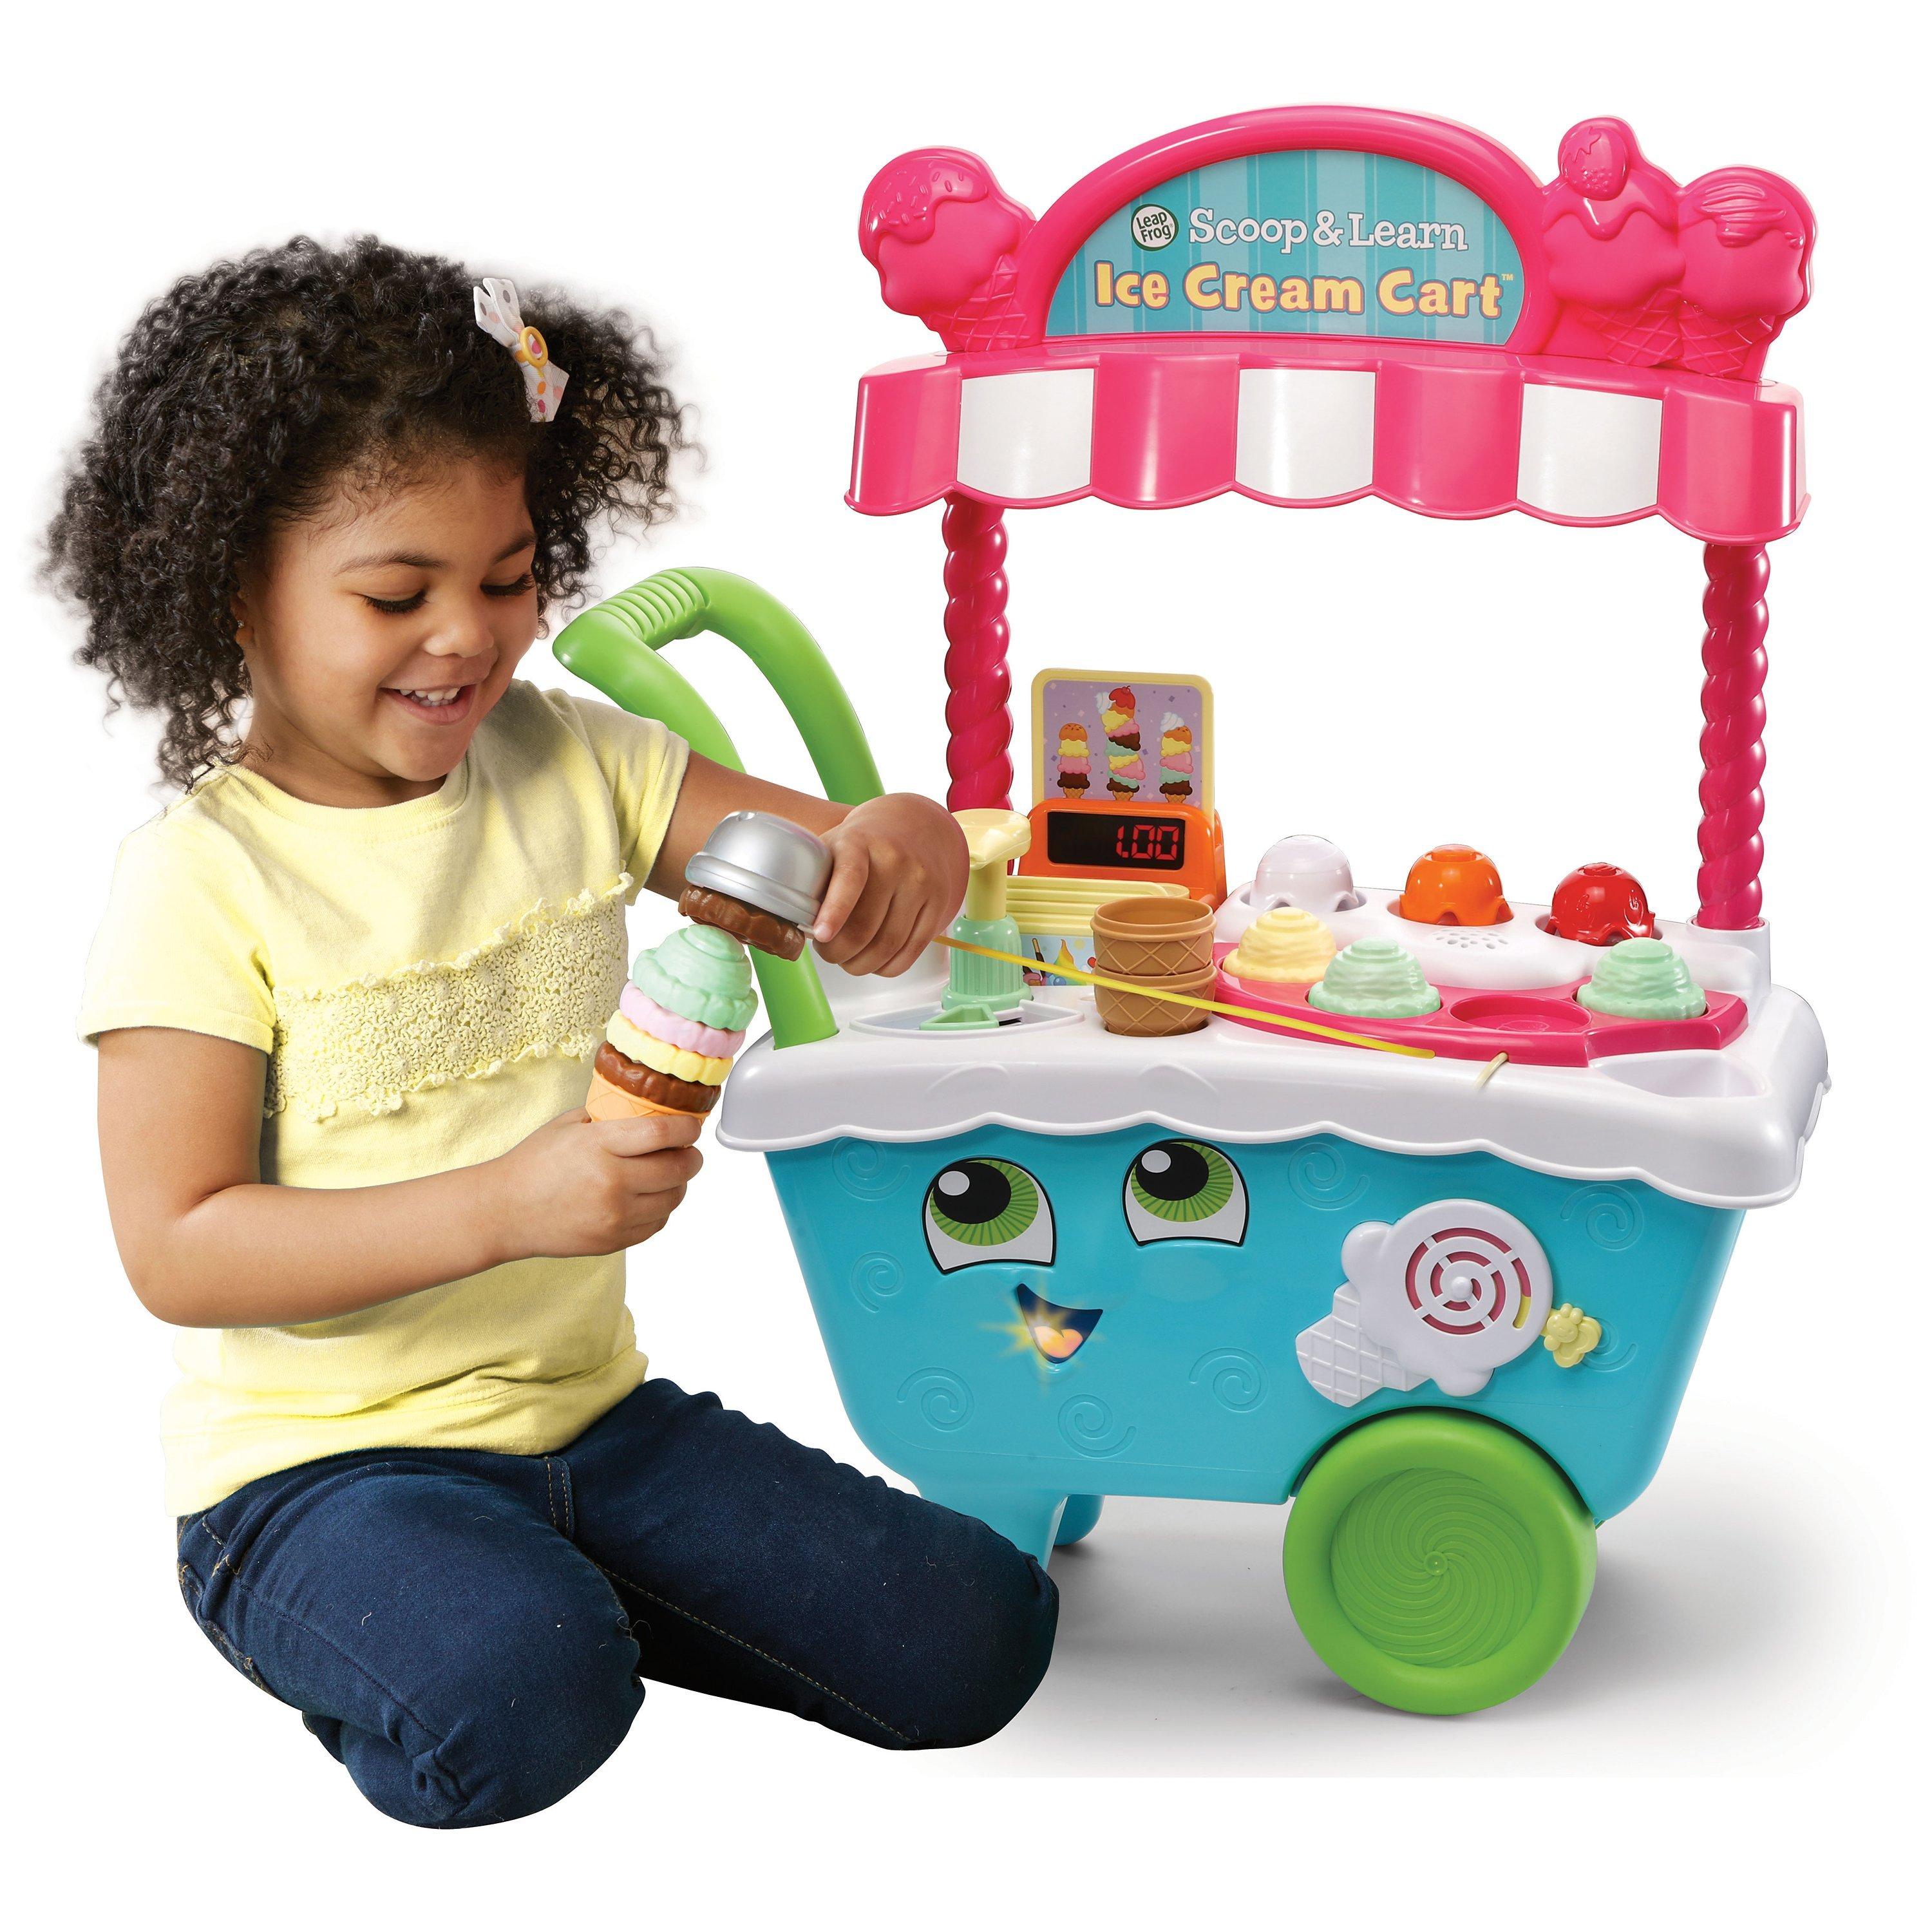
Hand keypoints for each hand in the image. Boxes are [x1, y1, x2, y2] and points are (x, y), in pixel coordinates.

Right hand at [488, 1107, 704, 1260]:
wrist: (505, 1211)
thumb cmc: (534, 1164)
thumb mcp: (569, 1125)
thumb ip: (611, 1118)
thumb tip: (650, 1112)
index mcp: (600, 1145)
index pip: (663, 1133)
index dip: (687, 1129)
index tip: (692, 1127)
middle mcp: (612, 1182)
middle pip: (678, 1168)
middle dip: (691, 1157)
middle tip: (688, 1151)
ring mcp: (615, 1215)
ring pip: (673, 1198)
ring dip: (679, 1184)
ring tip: (669, 1174)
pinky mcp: (613, 1240)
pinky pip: (657, 1224)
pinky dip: (661, 1209)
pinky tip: (649, 1198)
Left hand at [812, 793, 968, 975]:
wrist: (914, 827)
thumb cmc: (863, 845)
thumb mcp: (834, 845)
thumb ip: (814, 877)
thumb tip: (789, 922)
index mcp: (861, 842)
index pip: (850, 878)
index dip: (834, 911)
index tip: (820, 935)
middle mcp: (896, 860)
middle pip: (865, 926)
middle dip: (838, 952)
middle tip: (827, 953)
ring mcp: (921, 882)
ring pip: (888, 944)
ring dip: (861, 965)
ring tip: (848, 961)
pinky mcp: (938, 903)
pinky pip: (912, 950)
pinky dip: (888, 967)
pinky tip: (874, 963)